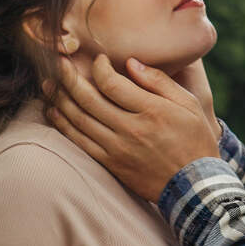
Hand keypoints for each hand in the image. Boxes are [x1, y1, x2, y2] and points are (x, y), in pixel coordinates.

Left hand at [48, 53, 219, 200]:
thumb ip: (159, 81)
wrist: (195, 186)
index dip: (98, 68)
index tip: (98, 60)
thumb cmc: (195, 140)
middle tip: (58, 65)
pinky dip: (63, 126)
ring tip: (49, 86)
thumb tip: (131, 62)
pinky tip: (54, 113)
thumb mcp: (189, 104)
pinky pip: (80, 142)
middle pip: (89, 99)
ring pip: (79, 120)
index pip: (111, 84)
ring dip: (60, 100)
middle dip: (69, 78)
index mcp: (151, 110)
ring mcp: (118, 148)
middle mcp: (131, 129)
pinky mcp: (111, 164)